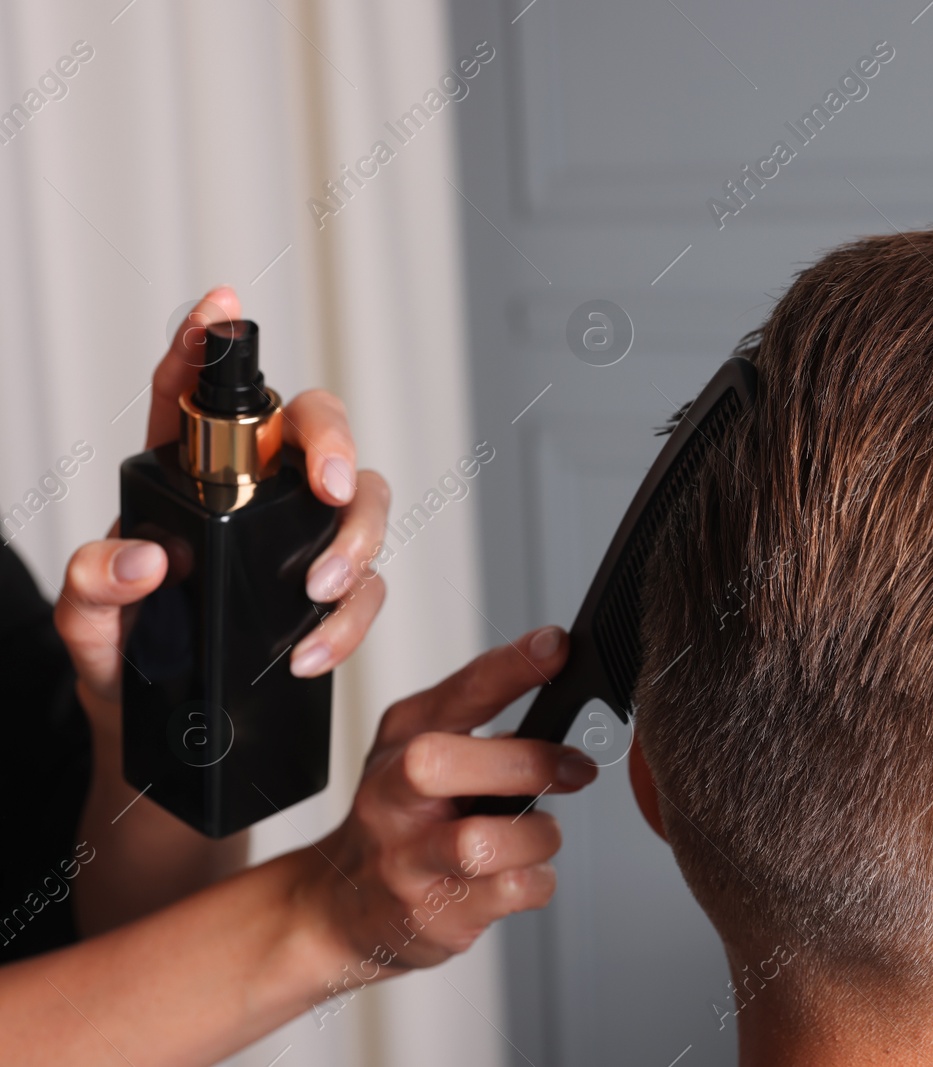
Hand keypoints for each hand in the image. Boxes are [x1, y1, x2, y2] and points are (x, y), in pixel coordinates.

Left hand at [54, 286, 391, 725]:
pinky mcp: (331, 593)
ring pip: (361, 497)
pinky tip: (313, 651)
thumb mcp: (86, 624)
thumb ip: (94, 586)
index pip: (190, 395)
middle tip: (323, 486)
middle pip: (312, 428)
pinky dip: (351, 619)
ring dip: (357, 536)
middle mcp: (252, 494)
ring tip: (319, 588)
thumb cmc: (120, 660)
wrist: (156, 740)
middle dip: (331, 442)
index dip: (205, 343)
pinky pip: (369, 586)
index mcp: (181, 477)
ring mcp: (298, 539)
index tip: (219, 307)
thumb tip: (144, 560)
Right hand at [304, 626, 597, 971]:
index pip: (458, 692)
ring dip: (537, 837)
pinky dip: (536, 880)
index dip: (511, 667)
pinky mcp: (428, 913)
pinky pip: (511, 891)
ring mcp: (404, 858)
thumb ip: (482, 726)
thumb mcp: (423, 753)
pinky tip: (521, 874)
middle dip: (528, 764)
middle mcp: (392, 794)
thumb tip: (566, 702)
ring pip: (484, 842)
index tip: (558, 646)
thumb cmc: (401, 821)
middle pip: (444, 763)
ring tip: (536, 836)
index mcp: (404, 738)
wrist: (340, 908)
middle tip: (576, 770)